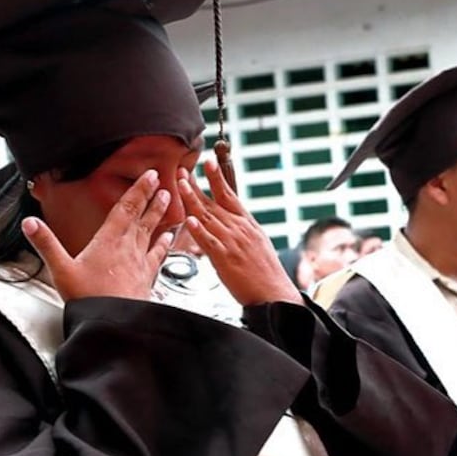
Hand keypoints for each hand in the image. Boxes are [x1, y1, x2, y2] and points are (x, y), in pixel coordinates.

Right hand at [22, 170, 173, 301]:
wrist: (113, 325)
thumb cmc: (88, 299)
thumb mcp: (61, 270)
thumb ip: (46, 244)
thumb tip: (30, 222)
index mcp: (108, 241)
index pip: (126, 208)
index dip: (138, 190)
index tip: (149, 175)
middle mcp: (128, 248)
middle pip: (142, 216)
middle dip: (151, 197)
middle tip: (162, 182)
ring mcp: (139, 263)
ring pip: (152, 233)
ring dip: (159, 215)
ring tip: (168, 201)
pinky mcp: (146, 279)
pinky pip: (158, 256)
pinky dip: (165, 244)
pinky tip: (169, 239)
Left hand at [178, 159, 302, 306]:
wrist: (275, 292)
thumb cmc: (265, 271)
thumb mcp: (257, 241)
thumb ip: (241, 229)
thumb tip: (229, 220)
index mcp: (247, 223)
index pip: (229, 195)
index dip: (217, 178)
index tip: (208, 162)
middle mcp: (239, 229)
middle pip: (213, 202)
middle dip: (196, 185)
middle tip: (184, 171)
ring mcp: (231, 242)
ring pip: (207, 217)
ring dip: (192, 199)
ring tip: (181, 185)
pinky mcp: (225, 259)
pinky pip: (208, 242)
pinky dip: (198, 230)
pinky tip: (190, 220)